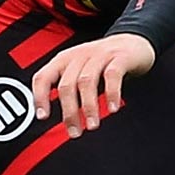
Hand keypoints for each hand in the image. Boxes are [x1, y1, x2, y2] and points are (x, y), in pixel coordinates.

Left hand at [32, 33, 155, 136]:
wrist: (134, 41)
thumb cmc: (102, 63)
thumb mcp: (79, 72)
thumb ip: (67, 91)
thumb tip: (60, 119)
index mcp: (63, 60)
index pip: (43, 77)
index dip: (40, 97)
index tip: (43, 117)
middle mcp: (79, 56)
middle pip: (66, 85)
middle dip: (69, 112)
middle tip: (75, 132)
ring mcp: (99, 55)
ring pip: (86, 82)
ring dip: (88, 107)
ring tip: (92, 125)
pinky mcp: (120, 57)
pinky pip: (112, 76)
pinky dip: (111, 93)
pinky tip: (112, 109)